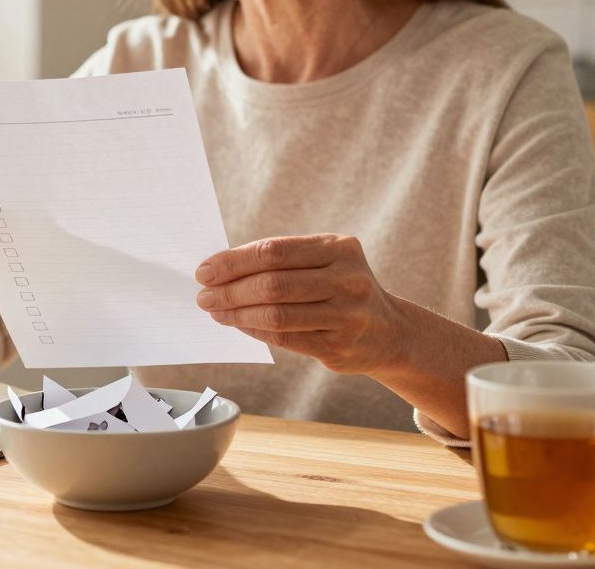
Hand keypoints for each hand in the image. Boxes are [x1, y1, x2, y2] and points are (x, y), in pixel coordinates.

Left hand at [194, 234, 403, 373]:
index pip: (274, 251)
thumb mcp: (324, 262)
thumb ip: (282, 261)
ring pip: (277, 314)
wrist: (389, 332)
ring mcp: (347, 315)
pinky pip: (285, 338)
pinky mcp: (339, 346)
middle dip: (230, 290)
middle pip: (273, 283)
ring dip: (238, 313)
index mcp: (339, 248)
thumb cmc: (340, 289)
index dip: (234, 261)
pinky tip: (239, 325)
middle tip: (204, 295)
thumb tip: (220, 270)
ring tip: (216, 311)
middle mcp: (348, 279)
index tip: (206, 270)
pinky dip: (255, 331)